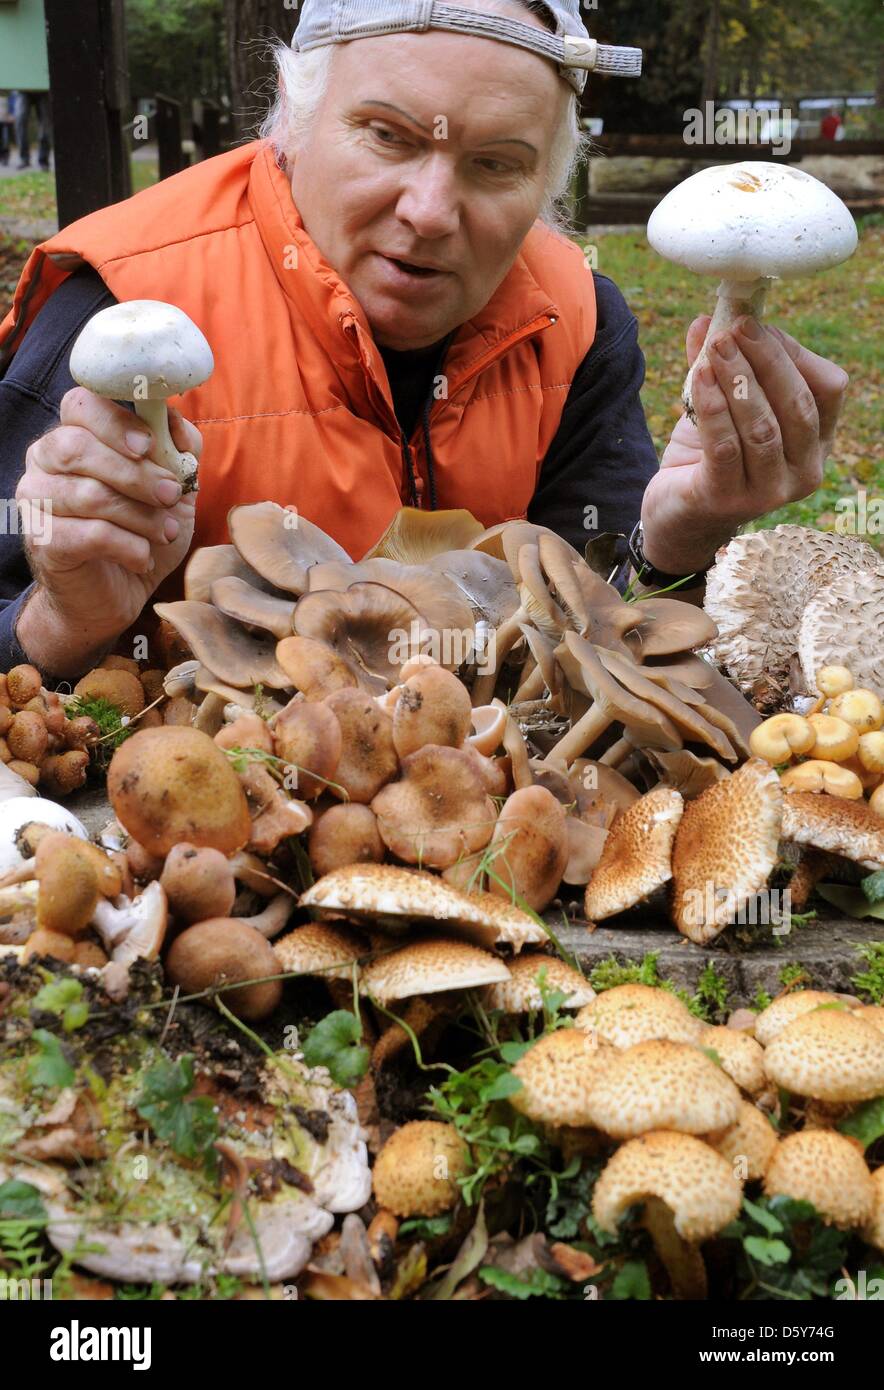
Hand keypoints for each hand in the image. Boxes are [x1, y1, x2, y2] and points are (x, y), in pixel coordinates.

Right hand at [15, 387, 199, 675]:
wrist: (117, 594)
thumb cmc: (140, 531)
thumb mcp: (172, 488)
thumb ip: (178, 450)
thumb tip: (176, 424)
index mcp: (73, 436)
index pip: (81, 405)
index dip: (116, 421)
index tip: (149, 445)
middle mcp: (44, 461)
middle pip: (77, 447)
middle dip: (136, 474)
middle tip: (170, 495)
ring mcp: (36, 501)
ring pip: (89, 495)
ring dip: (141, 516)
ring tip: (165, 533)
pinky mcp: (44, 541)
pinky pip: (89, 534)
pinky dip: (128, 546)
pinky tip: (141, 556)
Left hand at [640, 315, 848, 576]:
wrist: (678, 516)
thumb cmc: (709, 458)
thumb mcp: (723, 408)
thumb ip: (722, 366)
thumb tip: (710, 317)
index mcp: (816, 444)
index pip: (827, 387)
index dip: (793, 353)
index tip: (755, 326)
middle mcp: (804, 472)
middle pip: (798, 405)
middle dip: (766, 360)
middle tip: (734, 329)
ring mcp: (769, 493)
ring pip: (763, 426)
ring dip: (738, 380)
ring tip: (715, 348)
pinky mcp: (729, 500)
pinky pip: (726, 447)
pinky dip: (713, 407)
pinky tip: (699, 378)